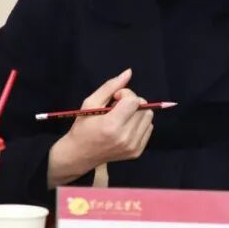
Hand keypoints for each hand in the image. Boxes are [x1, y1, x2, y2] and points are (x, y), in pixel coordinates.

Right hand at [47, 68, 153, 186]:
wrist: (79, 154)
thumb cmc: (83, 127)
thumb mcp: (90, 103)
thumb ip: (110, 86)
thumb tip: (129, 72)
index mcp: (112, 125)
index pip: (134, 101)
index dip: (125, 94)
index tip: (114, 99)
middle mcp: (125, 137)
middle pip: (144, 108)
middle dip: (132, 102)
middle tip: (117, 108)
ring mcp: (133, 146)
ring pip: (149, 117)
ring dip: (137, 112)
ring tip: (121, 117)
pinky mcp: (137, 152)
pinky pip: (148, 128)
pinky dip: (139, 123)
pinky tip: (125, 127)